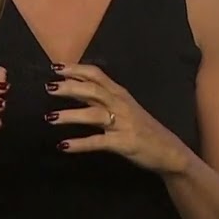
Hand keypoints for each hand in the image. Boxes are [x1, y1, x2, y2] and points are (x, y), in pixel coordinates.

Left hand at [46, 63, 190, 174]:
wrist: (169, 151)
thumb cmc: (143, 129)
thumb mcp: (125, 108)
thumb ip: (103, 99)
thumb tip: (76, 90)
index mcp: (120, 94)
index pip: (97, 75)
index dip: (76, 70)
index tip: (56, 68)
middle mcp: (121, 105)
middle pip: (93, 90)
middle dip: (70, 88)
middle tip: (49, 87)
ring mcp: (123, 124)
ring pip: (93, 115)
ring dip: (70, 115)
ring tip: (50, 117)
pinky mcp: (123, 143)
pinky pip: (98, 142)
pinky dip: (80, 144)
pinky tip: (64, 146)